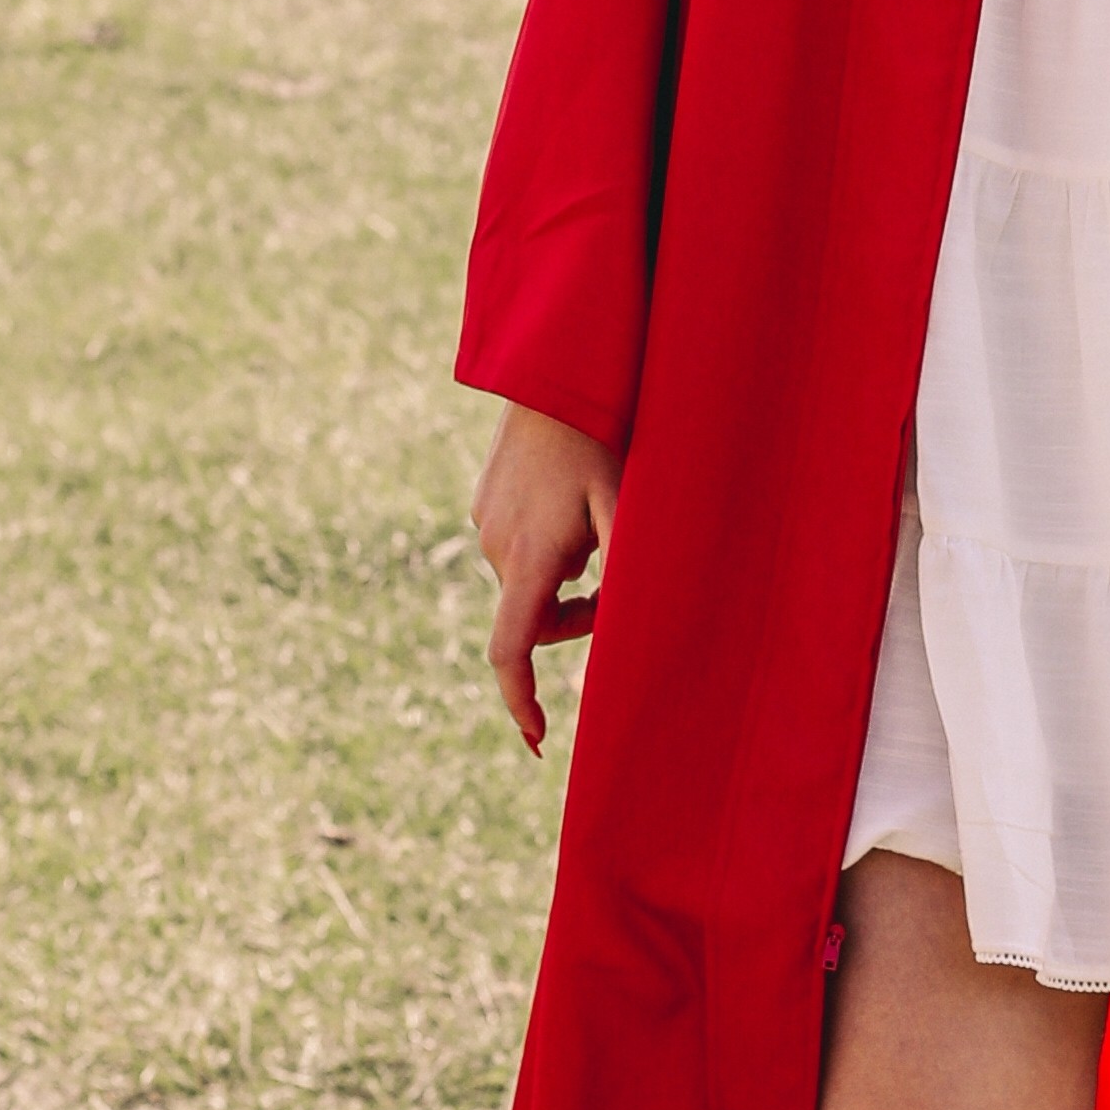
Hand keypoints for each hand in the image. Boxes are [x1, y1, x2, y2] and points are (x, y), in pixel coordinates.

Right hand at [471, 401, 622, 755]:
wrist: (556, 372)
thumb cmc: (601, 438)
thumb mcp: (625, 505)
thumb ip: (623, 578)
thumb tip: (618, 647)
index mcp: (529, 558)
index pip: (511, 651)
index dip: (521, 701)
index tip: (539, 737)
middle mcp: (496, 546)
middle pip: (535, 616)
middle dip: (576, 614)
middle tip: (618, 579)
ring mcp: (485, 521)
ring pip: (530, 578)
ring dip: (565, 570)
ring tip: (600, 515)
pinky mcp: (484, 500)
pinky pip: (517, 543)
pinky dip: (549, 542)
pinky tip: (575, 496)